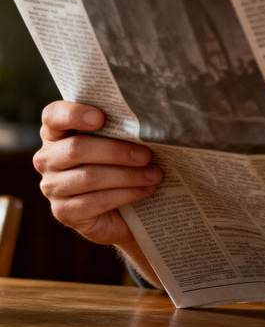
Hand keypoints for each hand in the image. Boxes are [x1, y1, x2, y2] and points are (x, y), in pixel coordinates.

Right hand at [35, 101, 161, 248]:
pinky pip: (96, 201)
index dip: (73, 114)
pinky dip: (126, 194)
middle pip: (76, 149)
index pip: (53, 116)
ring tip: (155, 175)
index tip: (101, 117)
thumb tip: (150, 122)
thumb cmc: (122, 162)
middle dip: (116, 151)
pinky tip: (147, 189)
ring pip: (89, 177)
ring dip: (128, 176)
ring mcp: (52, 187)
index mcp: (57, 132)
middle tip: (146, 155)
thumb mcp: (120, 141)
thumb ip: (122, 128)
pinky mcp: (64, 212)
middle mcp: (48, 158)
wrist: (124, 208)